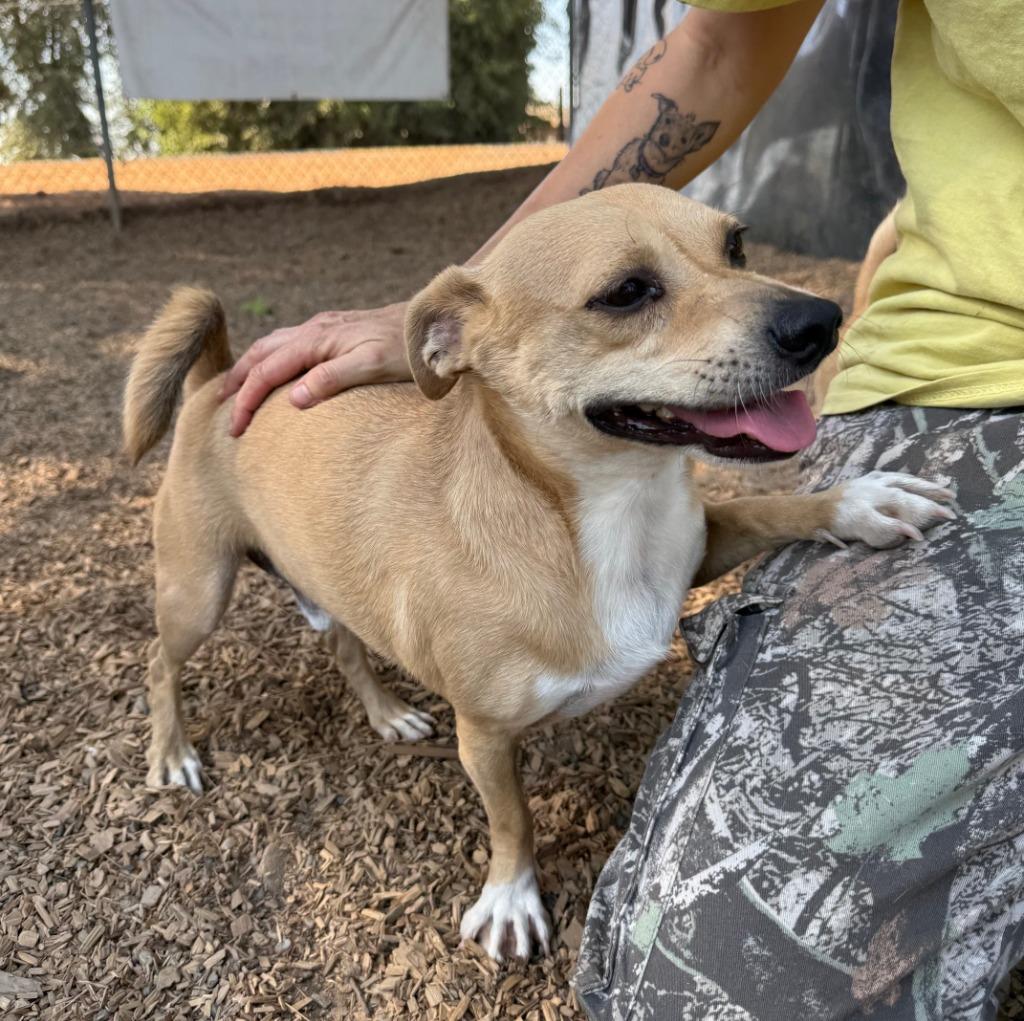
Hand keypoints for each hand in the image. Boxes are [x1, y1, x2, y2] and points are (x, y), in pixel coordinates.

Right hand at [219, 302, 409, 435]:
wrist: (432, 324)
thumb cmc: (407, 348)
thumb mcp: (372, 366)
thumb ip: (332, 379)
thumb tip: (293, 399)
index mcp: (316, 340)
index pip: (266, 372)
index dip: (246, 401)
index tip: (235, 429)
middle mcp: (314, 329)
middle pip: (260, 354)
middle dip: (237, 382)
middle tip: (222, 411)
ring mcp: (324, 327)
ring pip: (273, 345)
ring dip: (251, 367)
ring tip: (238, 390)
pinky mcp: (336, 330)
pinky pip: (291, 343)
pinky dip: (272, 358)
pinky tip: (278, 370)